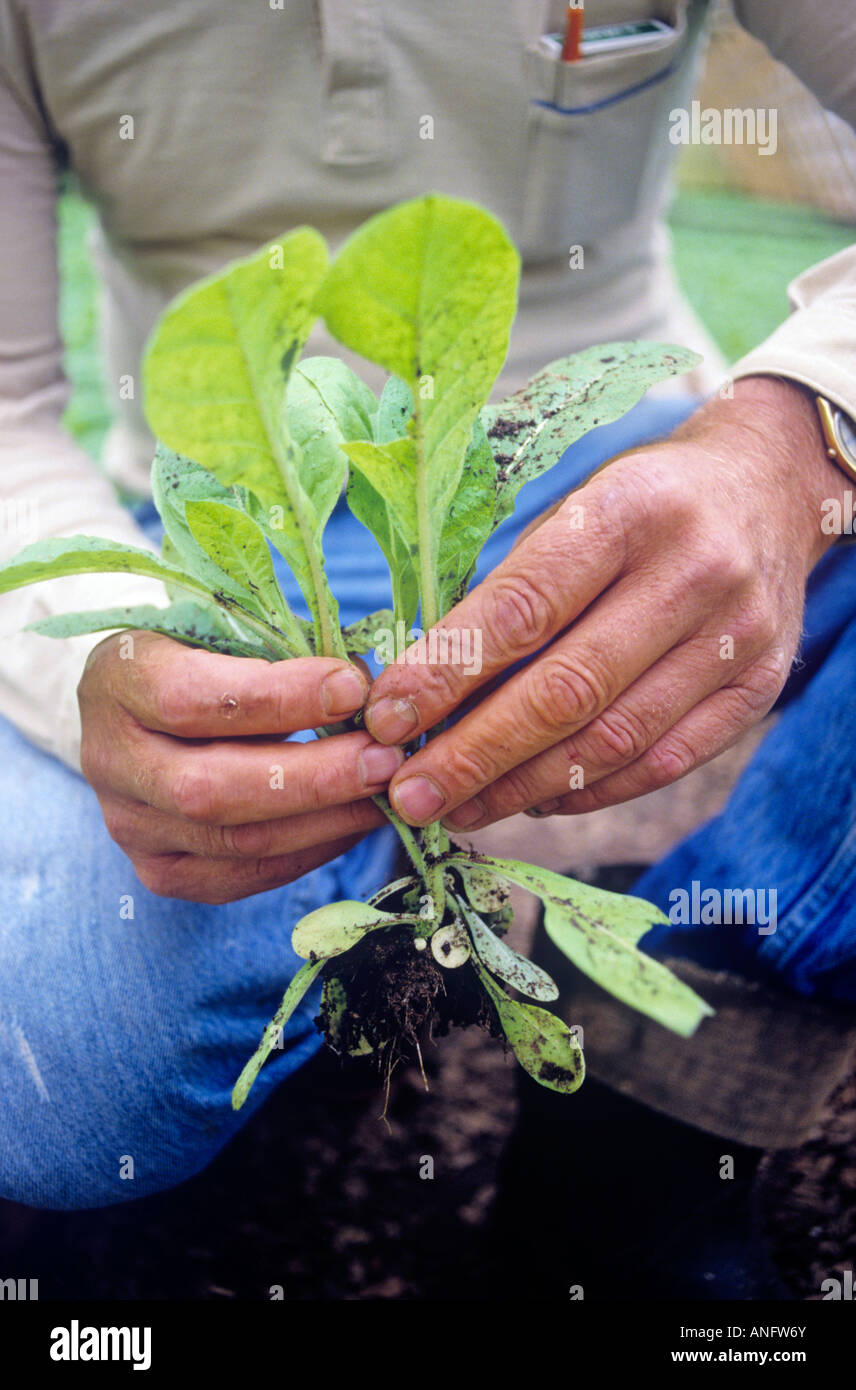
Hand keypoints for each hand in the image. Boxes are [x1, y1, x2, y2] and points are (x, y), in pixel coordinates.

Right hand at [78, 632, 400, 901]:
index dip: (280, 698)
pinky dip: (312, 850)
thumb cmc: (203, 657)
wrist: (149, 715)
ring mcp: (130, 826)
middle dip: (313, 777)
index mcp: (118, 679)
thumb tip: (364, 690)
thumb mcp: (225, 631)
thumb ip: (282, 655)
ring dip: (325, 818)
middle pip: (212, 789)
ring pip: (235, 842)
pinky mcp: (162, 872)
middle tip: (384, 757)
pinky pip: (245, 876)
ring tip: (386, 789)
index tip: (353, 688)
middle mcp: (110, 760)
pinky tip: (356, 821)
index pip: (193, 700)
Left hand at [364, 376, 848, 828]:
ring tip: (461, 808)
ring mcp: (738, 635)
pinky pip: (662, 763)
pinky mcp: (760, 688)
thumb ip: (511, 591)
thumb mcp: (575, 508)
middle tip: (410, 795)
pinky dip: (590, 793)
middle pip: (568, 690)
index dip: (446, 673)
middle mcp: (693, 572)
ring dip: (524, 788)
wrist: (768, 488)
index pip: (523, 608)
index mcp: (628, 510)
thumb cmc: (640, 502)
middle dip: (476, 754)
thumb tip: (423, 692)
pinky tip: (535, 801)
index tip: (386, 721)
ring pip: (614, 740)